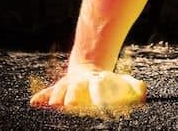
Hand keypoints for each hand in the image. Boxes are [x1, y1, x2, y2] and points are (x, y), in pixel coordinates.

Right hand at [29, 64, 146, 115]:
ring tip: (54, 103)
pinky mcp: (58, 89)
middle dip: (74, 95)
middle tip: (72, 104)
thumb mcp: (124, 81)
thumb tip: (143, 94)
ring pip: (61, 88)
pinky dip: (41, 96)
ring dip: (57, 95)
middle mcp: (81, 82)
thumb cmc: (110, 82)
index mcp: (98, 81)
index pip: (99, 88)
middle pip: (77, 87)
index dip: (101, 97)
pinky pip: (47, 92)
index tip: (103, 106)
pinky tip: (34, 103)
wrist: (90, 70)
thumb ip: (135, 87)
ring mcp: (69, 85)